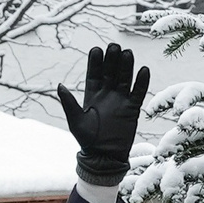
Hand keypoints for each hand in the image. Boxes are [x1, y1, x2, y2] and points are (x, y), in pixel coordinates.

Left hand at [55, 43, 151, 183]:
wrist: (104, 157)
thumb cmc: (87, 140)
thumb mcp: (76, 121)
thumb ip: (69, 103)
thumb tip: (59, 85)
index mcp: (92, 96)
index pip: (94, 75)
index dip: (95, 63)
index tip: (96, 49)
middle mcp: (107, 95)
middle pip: (111, 73)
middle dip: (112, 60)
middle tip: (114, 46)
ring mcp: (121, 100)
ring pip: (125, 79)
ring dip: (126, 67)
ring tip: (127, 53)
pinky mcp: (133, 109)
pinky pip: (138, 92)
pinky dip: (141, 82)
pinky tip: (143, 70)